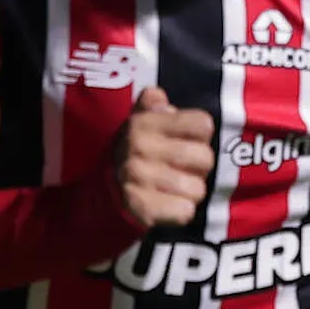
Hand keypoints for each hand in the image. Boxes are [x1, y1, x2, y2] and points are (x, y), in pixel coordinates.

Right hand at [103, 88, 216, 240]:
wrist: (104, 192)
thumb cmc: (134, 152)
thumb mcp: (139, 121)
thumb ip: (151, 103)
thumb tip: (157, 96)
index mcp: (144, 122)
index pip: (203, 124)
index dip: (199, 135)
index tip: (186, 140)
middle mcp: (140, 147)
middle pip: (205, 158)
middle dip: (198, 167)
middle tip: (180, 168)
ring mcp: (140, 178)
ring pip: (197, 189)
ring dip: (190, 191)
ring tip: (172, 187)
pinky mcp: (143, 208)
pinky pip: (186, 212)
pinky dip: (180, 211)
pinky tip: (166, 204)